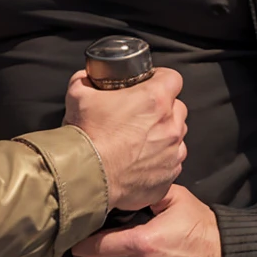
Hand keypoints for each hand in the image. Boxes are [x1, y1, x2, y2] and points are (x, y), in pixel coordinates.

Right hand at [64, 68, 185, 210]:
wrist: (86, 178)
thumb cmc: (86, 138)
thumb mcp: (78, 95)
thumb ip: (85, 80)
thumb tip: (87, 78)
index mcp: (155, 100)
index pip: (173, 79)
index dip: (161, 79)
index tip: (149, 85)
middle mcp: (170, 125)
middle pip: (177, 109)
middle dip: (163, 109)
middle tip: (140, 115)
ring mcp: (173, 153)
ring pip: (177, 137)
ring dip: (163, 136)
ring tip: (139, 142)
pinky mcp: (169, 176)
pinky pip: (171, 163)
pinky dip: (160, 161)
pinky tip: (139, 162)